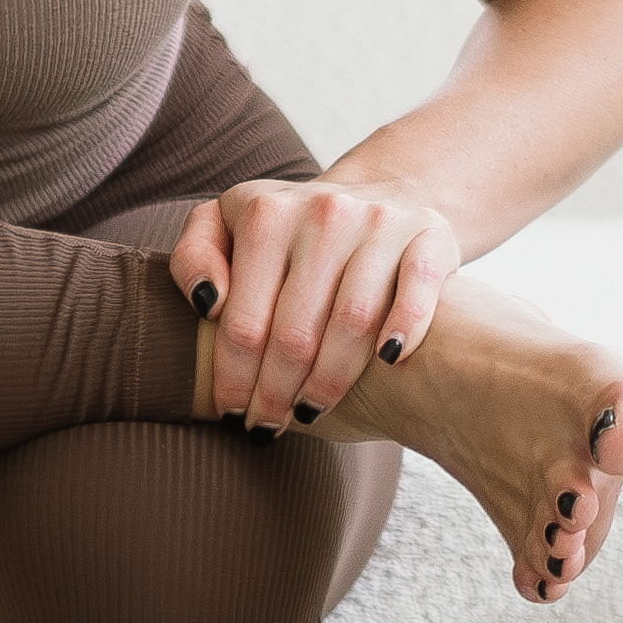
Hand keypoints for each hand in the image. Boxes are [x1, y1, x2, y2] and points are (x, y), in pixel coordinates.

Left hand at [170, 175, 458, 432]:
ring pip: (353, 322)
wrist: (377, 197)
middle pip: (294, 332)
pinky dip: (405, 329)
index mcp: (264, 212)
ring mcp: (380, 221)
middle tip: (267, 425)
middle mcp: (323, 211)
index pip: (242, 320)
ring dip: (330, 381)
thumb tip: (207, 302)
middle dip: (276, 392)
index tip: (231, 412)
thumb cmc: (286, 232)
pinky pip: (417, 290)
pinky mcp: (428, 234)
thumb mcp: (225, 226)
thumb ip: (194, 258)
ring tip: (311, 411)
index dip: (233, 378)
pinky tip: (387, 362)